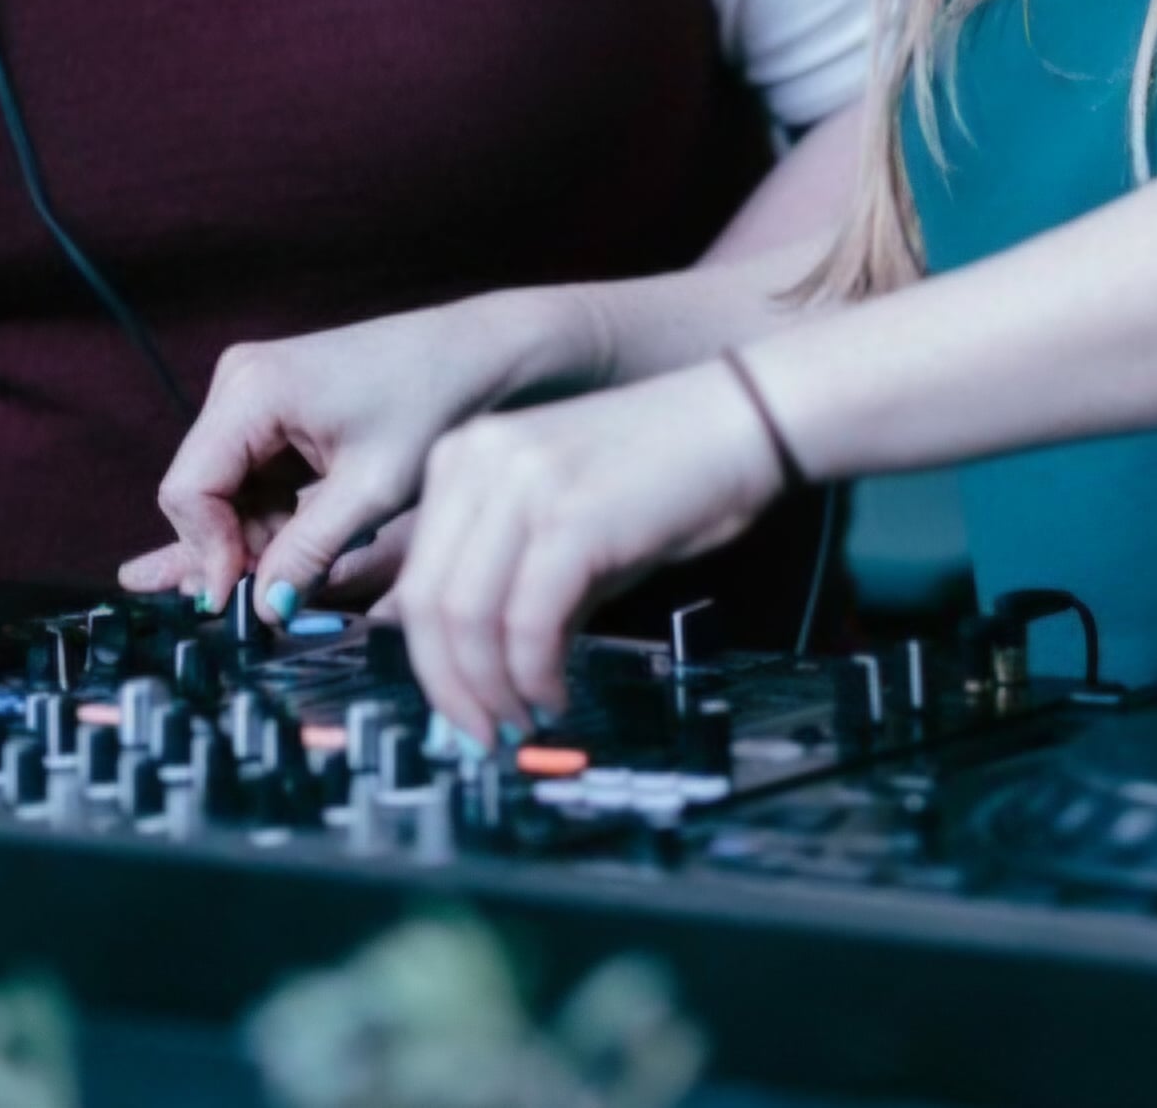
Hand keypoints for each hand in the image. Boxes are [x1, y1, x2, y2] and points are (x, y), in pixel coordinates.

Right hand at [120, 291, 592, 619]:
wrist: (481, 354)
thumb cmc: (435, 402)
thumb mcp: (371, 491)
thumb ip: (307, 552)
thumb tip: (263, 609)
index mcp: (252, 389)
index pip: (187, 489)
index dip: (207, 553)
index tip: (240, 600)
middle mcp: (239, 380)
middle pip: (200, 489)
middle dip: (235, 546)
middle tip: (280, 589)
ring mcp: (253, 389)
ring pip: (223, 487)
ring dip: (256, 533)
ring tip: (309, 559)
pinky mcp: (274, 403)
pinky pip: (249, 472)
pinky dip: (272, 511)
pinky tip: (311, 532)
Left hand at [392, 364, 789, 748]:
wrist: (740, 422)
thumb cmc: (664, 475)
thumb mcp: (565, 529)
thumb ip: (511, 590)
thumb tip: (477, 676)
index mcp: (463, 460)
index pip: (415, 581)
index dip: (429, 664)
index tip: (457, 709)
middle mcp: (477, 462)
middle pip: (429, 605)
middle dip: (453, 689)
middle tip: (484, 735)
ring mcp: (521, 483)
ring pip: (468, 618)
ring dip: (493, 690)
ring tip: (526, 718)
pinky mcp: (571, 515)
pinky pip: (528, 620)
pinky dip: (535, 674)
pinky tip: (556, 692)